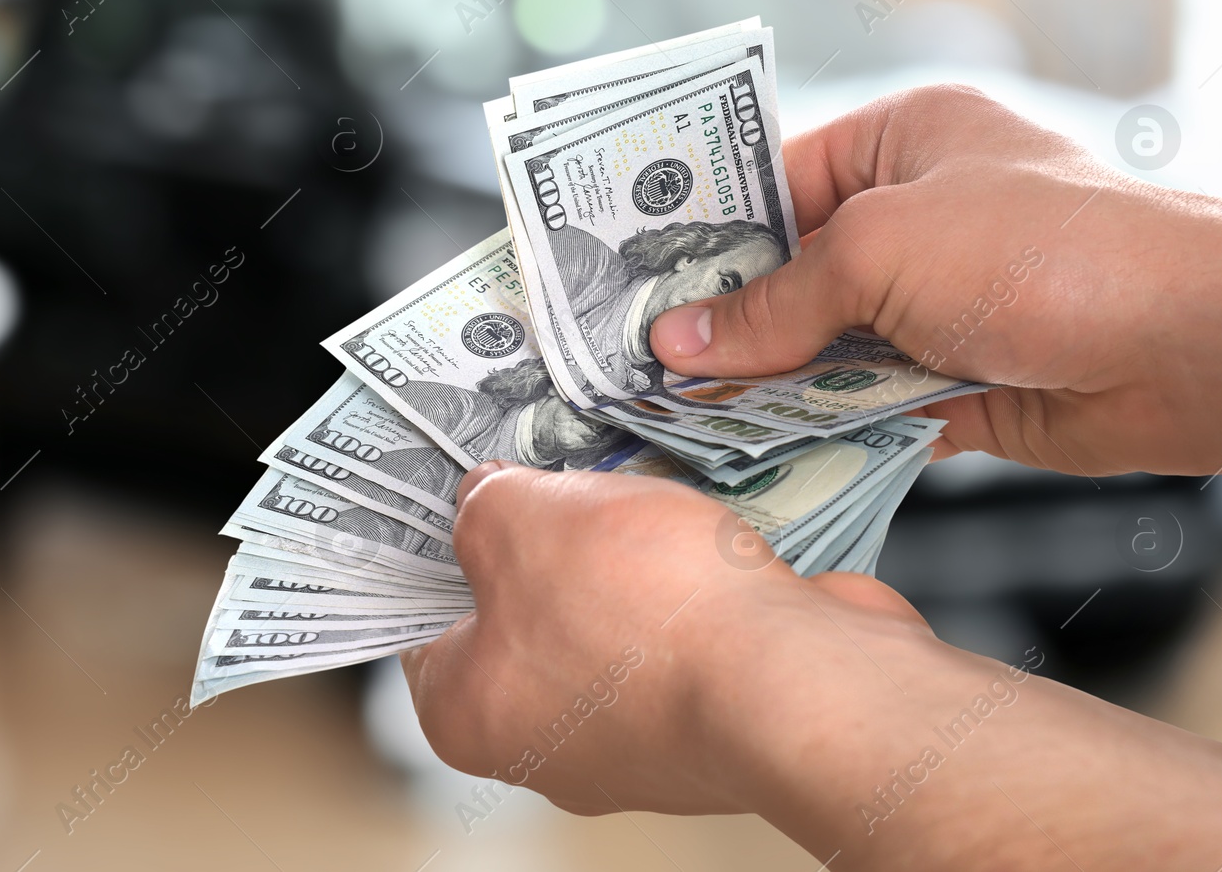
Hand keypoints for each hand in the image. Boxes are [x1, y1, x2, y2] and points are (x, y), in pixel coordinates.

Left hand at [400, 459, 940, 818]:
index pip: (425, 622)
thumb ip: (484, 502)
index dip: (442, 545)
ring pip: (610, 620)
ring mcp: (639, 737)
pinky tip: (703, 542)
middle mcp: (549, 744)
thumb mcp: (522, 518)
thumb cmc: (647, 617)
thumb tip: (486, 496)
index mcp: (471, 714)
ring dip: (626, 560)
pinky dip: (693, 587)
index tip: (464, 495)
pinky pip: (685, 634)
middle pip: (522, 617)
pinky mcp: (715, 717)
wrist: (796, 677)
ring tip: (641, 502)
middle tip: (557, 478)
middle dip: (544, 543)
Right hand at [650, 85, 1221, 476]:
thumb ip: (775, 303)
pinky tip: (748, 451)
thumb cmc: (1043, 250)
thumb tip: (679, 343)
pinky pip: (864, 404)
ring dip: (766, 382)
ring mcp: (940, 303)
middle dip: (727, 320)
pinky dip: (817, 427)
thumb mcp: (883, 250)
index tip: (631, 281)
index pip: (778, 180)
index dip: (706, 232)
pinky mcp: (957, 381)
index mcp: (905, 141)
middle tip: (637, 361)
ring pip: (825, 345)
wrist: (1187, 345)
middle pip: (796, 272)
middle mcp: (920, 217)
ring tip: (670, 414)